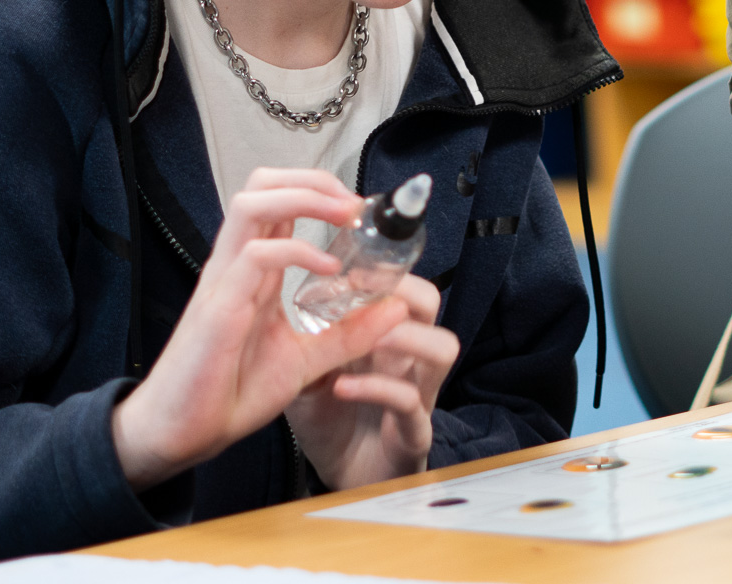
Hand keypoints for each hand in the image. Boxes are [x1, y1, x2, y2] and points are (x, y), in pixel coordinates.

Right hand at [110, 169, 407, 490]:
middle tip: (354, 203)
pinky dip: (296, 251)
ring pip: (252, 205)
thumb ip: (348, 334)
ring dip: (303, 198)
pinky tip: (328, 269)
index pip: (277, 200)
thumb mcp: (305, 359)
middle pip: (261, 184)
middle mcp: (235, 265)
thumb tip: (396, 309)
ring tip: (345, 215)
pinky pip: (255, 256)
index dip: (320, 189)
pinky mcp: (219, 308)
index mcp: (252, 270)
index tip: (361, 209)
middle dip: (312, 180)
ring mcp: (224, 282)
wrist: (182, 433)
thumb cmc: (230, 392)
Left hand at [285, 273, 458, 488]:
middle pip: (431, 303)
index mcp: (385, 335)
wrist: (337, 476)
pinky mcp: (413, 432)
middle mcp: (408, 358)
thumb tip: (289, 289)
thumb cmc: (329, 418)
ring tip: (365, 338)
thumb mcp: (309, 368)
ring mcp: (418, 392)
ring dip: (404, 336)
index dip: (381, 265)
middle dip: (400, 288)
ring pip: (442, 347)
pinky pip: (410, 401)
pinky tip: (341, 387)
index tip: (347, 255)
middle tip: (360, 290)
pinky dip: (376, 388)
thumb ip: (307, 335)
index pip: (400, 283)